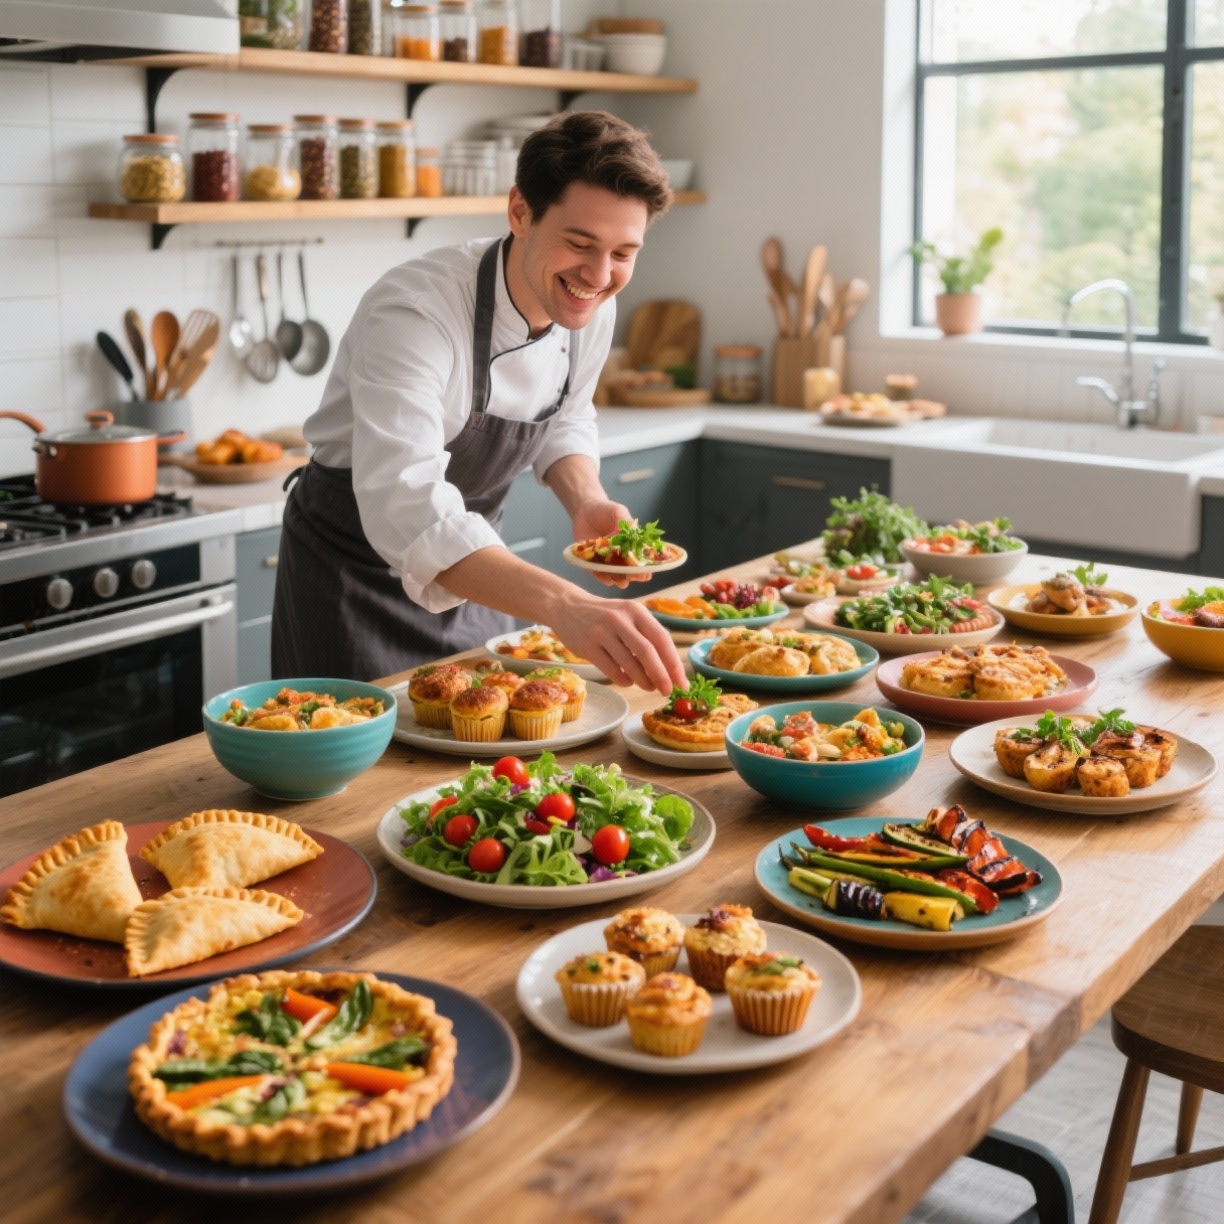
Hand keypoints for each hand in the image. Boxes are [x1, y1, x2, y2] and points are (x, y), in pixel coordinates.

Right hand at [551, 596, 686, 693]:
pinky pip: (610, 669)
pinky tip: (627, 682)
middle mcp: (620, 619)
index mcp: (636, 610)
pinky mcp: (587, 646)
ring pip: (628, 663)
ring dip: (642, 680)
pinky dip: (623, 680)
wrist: (568, 607)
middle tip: (667, 691)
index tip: (682, 682)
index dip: (673, 662)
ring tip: (648, 687)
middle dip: (661, 675)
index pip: (661, 638)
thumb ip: (647, 637)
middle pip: (647, 652)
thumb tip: (670, 670)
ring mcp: (602, 632)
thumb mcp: (628, 616)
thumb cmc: (606, 617)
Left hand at [571, 498, 650, 588]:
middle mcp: (619, 555)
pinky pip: (597, 572)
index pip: (640, 559)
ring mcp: (605, 560)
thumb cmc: (605, 510)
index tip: (648, 572)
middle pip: (628, 570)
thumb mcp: (618, 511)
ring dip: (619, 579)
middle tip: (637, 578)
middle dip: (634, 575)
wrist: (584, 510)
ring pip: (614, 574)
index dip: (645, 567)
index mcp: (630, 545)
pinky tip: (608, 580)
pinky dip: (603, 577)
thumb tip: (633, 533)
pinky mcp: (591, 562)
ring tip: (623, 582)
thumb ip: (626, 521)